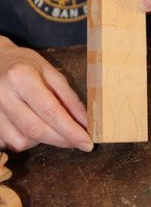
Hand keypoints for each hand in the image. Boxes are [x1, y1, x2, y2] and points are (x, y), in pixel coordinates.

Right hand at [0, 36, 92, 151]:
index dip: (71, 130)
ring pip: (23, 141)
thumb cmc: (25, 64)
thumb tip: (84, 122)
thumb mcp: (50, 71)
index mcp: (21, 78)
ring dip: (45, 140)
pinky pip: (12, 142)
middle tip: (79, 142)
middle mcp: (3, 96)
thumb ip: (68, 97)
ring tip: (53, 125)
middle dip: (62, 140)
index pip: (51, 111)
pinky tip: (35, 125)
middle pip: (37, 130)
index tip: (87, 142)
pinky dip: (29, 140)